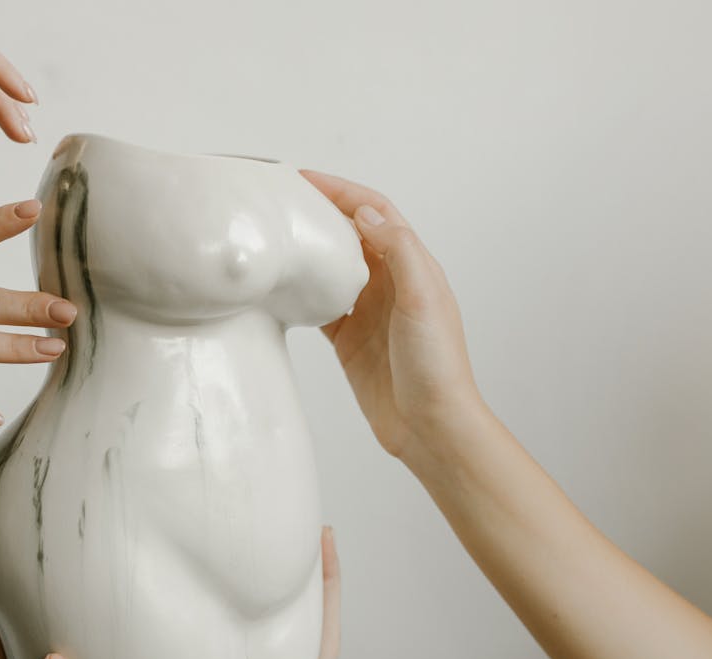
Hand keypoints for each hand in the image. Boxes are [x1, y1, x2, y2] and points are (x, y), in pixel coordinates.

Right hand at [302, 171, 480, 462]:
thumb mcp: (423, 298)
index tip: (305, 180)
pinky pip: (320, 307)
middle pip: (350, 234)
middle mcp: (391, 284)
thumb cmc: (437, 364)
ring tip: (275, 236)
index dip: (342, 191)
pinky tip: (280, 288)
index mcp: (413, 266)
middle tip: (281, 201)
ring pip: (333, 267)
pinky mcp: (350, 340)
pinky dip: (301, 294)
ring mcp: (368, 312)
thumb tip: (365, 214)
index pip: (375, 213)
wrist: (430, 425)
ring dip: (309, 250)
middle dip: (320, 213)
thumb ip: (397, 252)